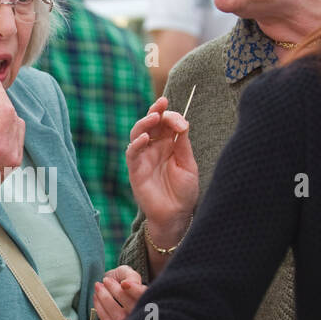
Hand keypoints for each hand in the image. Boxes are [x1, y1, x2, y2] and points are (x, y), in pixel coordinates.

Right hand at [0, 79, 23, 231]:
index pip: (7, 111)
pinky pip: (16, 136)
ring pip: (18, 125)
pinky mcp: (16, 160)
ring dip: (6, 115)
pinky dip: (7, 127)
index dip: (1, 94)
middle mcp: (13, 151)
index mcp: (0, 145)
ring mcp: (17, 157)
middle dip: (3, 104)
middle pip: (15, 116)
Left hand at [94, 266, 146, 319]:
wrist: (112, 288)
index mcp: (150, 300)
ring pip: (118, 317)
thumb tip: (128, 283)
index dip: (135, 291)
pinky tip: (96, 297)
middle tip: (106, 280)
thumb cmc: (122, 280)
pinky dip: (99, 308)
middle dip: (116, 292)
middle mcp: (143, 316)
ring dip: (105, 300)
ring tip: (98, 286)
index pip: (146, 297)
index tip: (124, 283)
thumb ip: (131, 276)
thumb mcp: (129, 273)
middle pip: (131, 307)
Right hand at [126, 96, 199, 243]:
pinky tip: (145, 138)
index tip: (181, 123)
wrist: (176, 215)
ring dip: (144, 123)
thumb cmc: (184, 191)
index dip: (171, 117)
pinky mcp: (135, 170)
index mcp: (169, 144)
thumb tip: (181, 123)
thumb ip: (183, 144)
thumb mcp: (188, 164)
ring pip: (138, 133)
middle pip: (151, 123)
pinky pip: (132, 153)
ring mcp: (144, 158)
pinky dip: (136, 143)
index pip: (166, 122)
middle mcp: (155, 148)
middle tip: (161, 104)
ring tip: (153, 118)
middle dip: (155, 111)